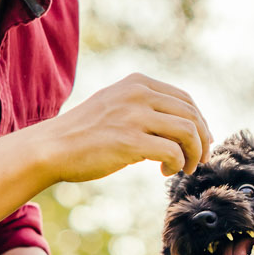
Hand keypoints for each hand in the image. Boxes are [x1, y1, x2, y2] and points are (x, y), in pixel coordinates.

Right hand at [38, 73, 213, 180]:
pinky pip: (173, 152)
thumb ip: (145, 108)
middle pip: (192, 115)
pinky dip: (177, 164)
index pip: (185, 99)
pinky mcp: (130, 142)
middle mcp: (138, 94)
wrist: (51, 148)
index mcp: (137, 83)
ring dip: (193, 154)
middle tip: (198, 160)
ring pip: (188, 132)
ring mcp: (134, 116)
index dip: (199, 122)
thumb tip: (184, 128)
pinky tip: (164, 171)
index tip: (201, 142)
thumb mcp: (116, 106)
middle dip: (202, 141)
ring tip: (184, 168)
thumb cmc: (84, 133)